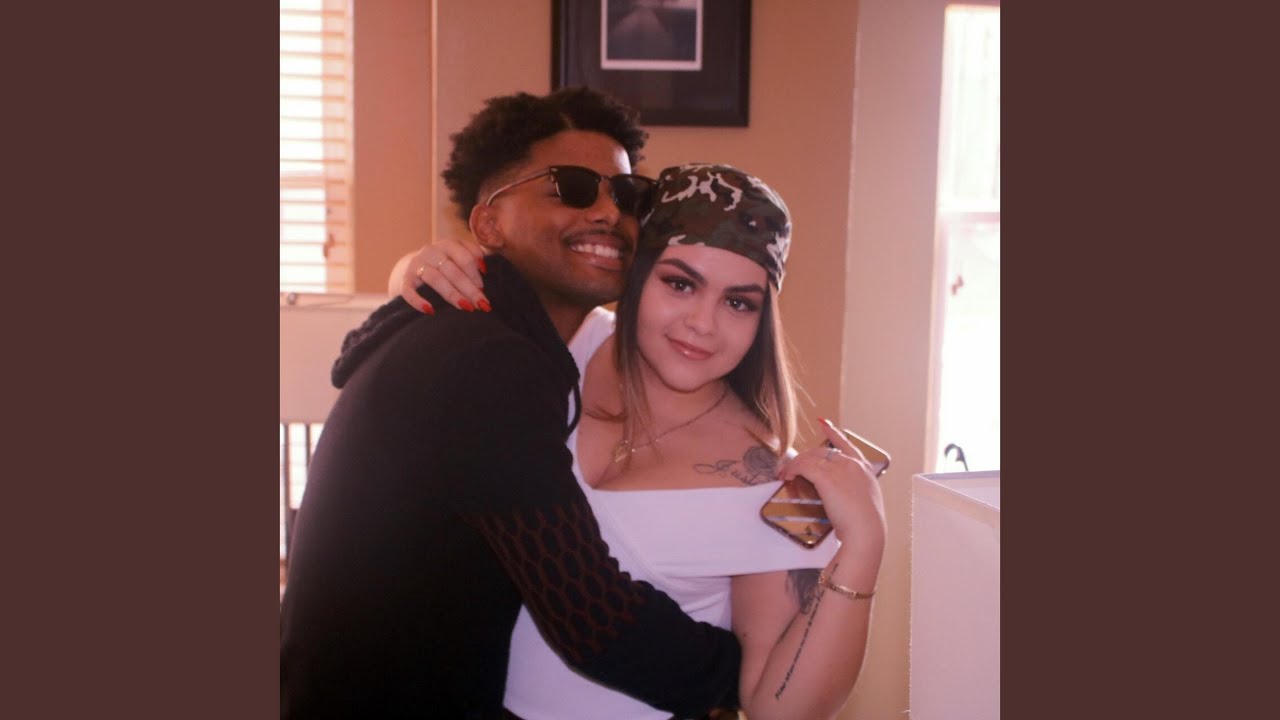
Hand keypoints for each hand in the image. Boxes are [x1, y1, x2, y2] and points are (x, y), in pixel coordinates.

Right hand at [398, 237, 490, 313]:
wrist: (409, 269)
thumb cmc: (443, 266)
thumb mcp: (458, 257)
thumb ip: (473, 258)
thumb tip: (485, 270)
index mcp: (448, 244)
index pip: (465, 257)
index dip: (476, 274)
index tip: (483, 288)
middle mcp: (431, 251)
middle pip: (454, 270)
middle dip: (470, 289)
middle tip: (483, 305)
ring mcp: (416, 264)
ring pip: (436, 279)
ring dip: (452, 294)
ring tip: (466, 307)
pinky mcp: (404, 279)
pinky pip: (409, 290)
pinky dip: (418, 301)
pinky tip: (430, 310)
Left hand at [777, 419, 885, 551]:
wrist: (866, 531)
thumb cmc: (866, 525)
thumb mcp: (865, 502)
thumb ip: (854, 492)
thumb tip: (842, 496)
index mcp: (864, 469)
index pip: (847, 444)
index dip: (833, 433)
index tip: (824, 424)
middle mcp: (852, 464)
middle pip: (823, 451)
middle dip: (805, 457)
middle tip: (793, 466)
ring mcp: (840, 469)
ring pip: (811, 457)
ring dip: (796, 464)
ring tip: (787, 473)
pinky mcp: (826, 478)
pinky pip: (804, 466)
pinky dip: (793, 470)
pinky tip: (788, 476)